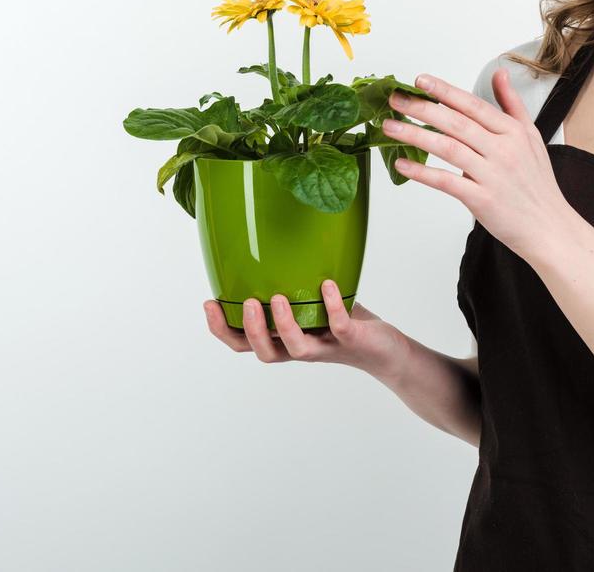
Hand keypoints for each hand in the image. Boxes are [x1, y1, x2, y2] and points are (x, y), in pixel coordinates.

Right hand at [203, 279, 407, 377]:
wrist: (384, 349)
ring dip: (284, 326)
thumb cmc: (342, 322)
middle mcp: (300, 347)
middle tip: (247, 302)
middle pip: (264, 352)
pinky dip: (332, 306)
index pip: (243, 343)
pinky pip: (339, 327)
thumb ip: (290, 282)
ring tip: (277, 297)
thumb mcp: (311, 301)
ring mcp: (326, 346)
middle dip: (249, 331)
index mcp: (283, 340)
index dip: (222, 330)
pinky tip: (328, 286)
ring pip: (296, 348)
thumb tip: (266, 240)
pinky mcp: (352, 340)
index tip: (208, 304)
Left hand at [382, 70, 573, 262]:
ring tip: (390, 127)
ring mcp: (492, 175)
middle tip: (395, 100)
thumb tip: (500, 74)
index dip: (445, 91)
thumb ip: (512, 104)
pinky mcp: (482, 200)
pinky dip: (422, 173)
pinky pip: (447, 182)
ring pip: (448, 148)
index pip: (473, 105)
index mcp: (513, 132)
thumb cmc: (537, 184)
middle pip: (456, 123)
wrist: (549, 227)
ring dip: (415, 135)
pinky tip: (403, 165)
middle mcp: (503, 150)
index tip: (421, 81)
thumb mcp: (531, 137)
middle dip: (422, 108)